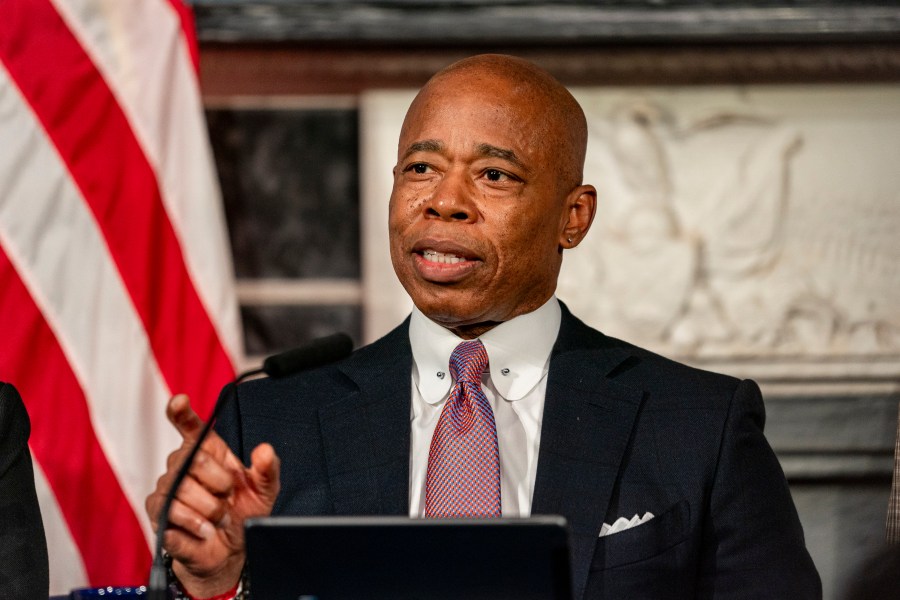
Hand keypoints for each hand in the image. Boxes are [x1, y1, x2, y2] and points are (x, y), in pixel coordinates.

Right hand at [145, 394, 279, 596]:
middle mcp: (183, 465)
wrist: (230, 551)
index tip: (180, 401)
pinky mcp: (157, 512)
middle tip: (229, 497)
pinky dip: (195, 524)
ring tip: (219, 518)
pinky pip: (170, 513)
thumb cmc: (244, 513)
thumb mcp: (264, 490)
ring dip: (209, 508)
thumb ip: (267, 469)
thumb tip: (265, 449)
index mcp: (208, 452)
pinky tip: (205, 530)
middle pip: (192, 459)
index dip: (181, 412)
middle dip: (218, 482)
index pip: (189, 426)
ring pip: (181, 489)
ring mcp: (167, 488)